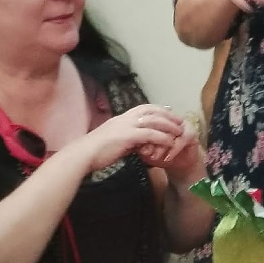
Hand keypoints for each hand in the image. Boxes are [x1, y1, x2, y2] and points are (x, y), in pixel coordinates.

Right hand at [72, 105, 188, 172]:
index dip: (159, 110)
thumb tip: (137, 143)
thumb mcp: (113, 140)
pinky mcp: (127, 136)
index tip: (170, 113)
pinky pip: (150, 134)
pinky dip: (162, 137)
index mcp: (121, 117)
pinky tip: (170, 142)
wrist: (83, 155)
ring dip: (169, 126)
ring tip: (179, 132)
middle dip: (168, 115)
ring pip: (154, 121)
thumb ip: (126, 138)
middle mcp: (125, 118)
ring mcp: (126, 125)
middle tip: (180, 121)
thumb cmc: (95, 151)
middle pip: (152, 111)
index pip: (145, 107)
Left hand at [134, 107, 205, 184]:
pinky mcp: (191, 133)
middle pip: (160, 124)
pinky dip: (173, 150)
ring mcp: (181, 125)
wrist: (179, 165)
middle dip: (152, 139)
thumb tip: (140, 146)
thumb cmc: (162, 156)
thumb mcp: (148, 152)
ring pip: (170, 132)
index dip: (143, 132)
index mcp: (158, 119)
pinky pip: (182, 140)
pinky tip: (167, 158)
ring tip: (155, 156)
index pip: (150, 119)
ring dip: (162, 145)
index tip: (137, 146)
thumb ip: (143, 148)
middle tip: (145, 151)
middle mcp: (170, 119)